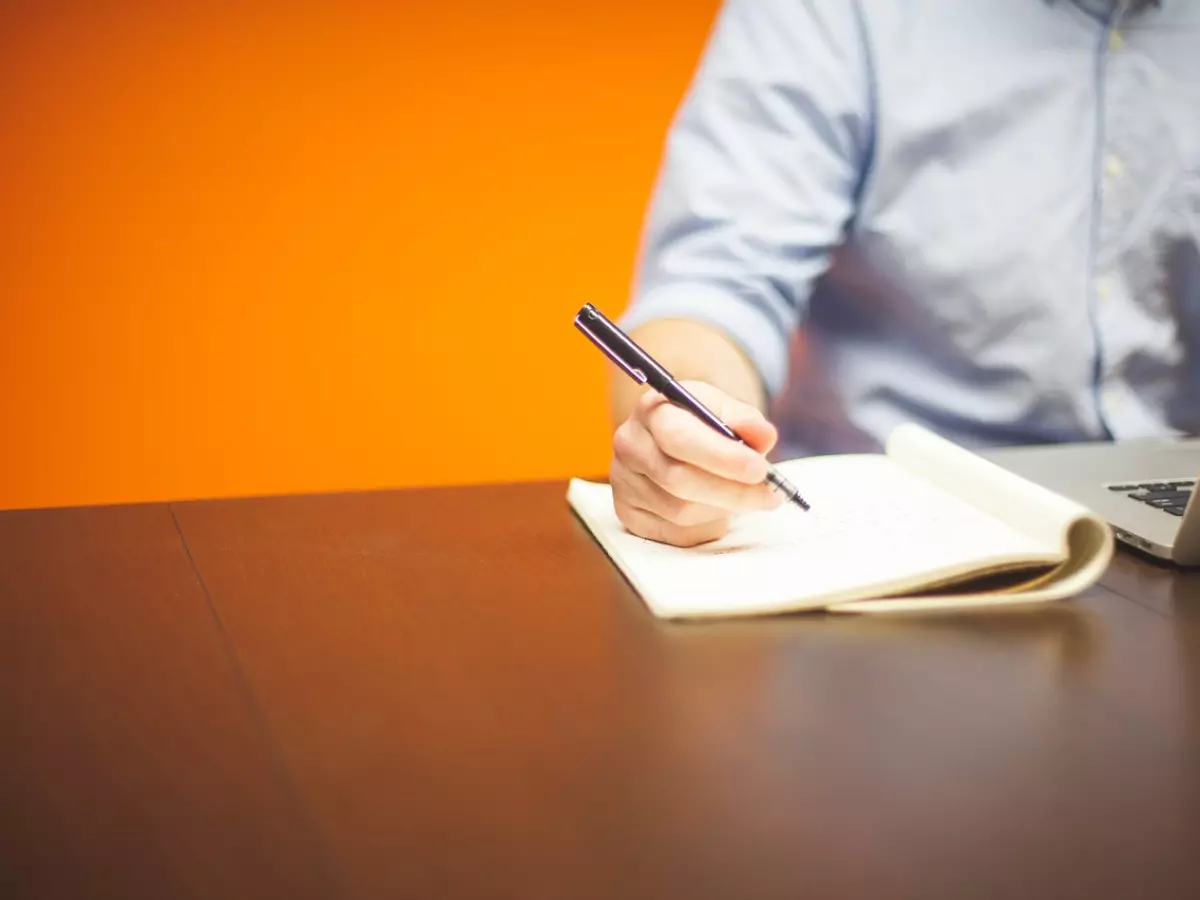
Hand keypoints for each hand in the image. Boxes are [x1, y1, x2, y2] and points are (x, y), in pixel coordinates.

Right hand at [610, 381, 782, 546]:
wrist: (672, 442)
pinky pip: (675, 532)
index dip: (720, 457)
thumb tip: (761, 435)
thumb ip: (745, 420)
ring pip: (680, 511)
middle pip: (678, 479)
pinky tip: (715, 508)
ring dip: (721, 508)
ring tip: (740, 496)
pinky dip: (706, 525)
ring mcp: (624, 481)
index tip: (758, 469)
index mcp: (652, 410)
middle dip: (731, 491)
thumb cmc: (702, 426)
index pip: (679, 436)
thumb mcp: (725, 411)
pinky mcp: (628, 513)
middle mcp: (630, 444)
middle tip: (769, 495)